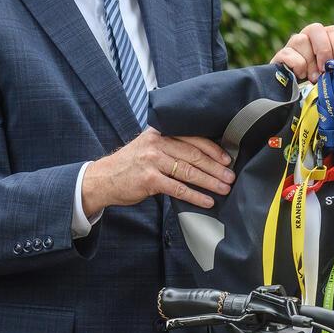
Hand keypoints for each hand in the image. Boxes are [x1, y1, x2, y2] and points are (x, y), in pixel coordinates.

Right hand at [82, 129, 233, 214]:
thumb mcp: (149, 146)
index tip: (227, 159)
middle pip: (194, 155)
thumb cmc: (131, 164)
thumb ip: (171, 146)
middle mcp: (157, 142)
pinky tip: (207, 201)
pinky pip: (178, 188)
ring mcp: (152, 160)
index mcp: (160, 131)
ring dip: (210, 182)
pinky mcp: (149, 179)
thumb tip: (205, 156)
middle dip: (216, 167)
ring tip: (224, 189)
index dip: (213, 149)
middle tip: (231, 176)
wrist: (103, 178)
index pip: (193, 137)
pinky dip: (195, 195)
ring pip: (188, 171)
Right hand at [272, 22, 333, 82]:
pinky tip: (300, 76)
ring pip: (300, 40)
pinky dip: (297, 66)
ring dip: (310, 61)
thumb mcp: (333, 72)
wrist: (297, 92)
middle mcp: (308, 37)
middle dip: (323, 50)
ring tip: (314, 77)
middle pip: (315, 28)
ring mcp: (293, 45)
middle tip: (325, 69)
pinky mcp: (281, 56)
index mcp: (325, 38)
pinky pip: (288, 54)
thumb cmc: (321, 80)